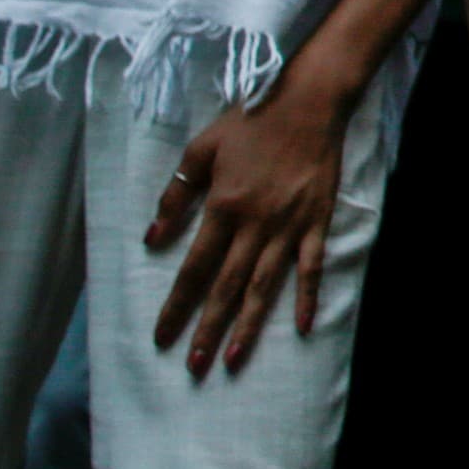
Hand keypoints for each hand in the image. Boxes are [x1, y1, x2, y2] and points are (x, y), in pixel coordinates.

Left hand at [147, 83, 352, 376]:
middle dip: (208, 329)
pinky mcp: (317, 222)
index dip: (176, 305)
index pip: (193, 268)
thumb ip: (176, 195)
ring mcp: (289, 227)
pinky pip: (311, 267)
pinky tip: (302, 327)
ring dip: (248, 325)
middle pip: (225, 287)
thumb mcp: (201, 149)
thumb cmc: (250, 122)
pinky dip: (307, 297)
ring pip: (264, 286)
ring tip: (234, 360)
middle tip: (194, 367)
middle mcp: (254, 225)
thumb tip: (152, 237)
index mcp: (222, 207)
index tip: (160, 337)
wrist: (308, 101)